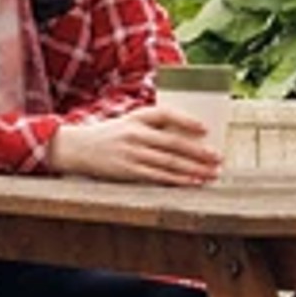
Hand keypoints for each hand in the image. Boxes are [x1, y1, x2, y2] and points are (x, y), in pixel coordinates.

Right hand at [47, 105, 224, 187]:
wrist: (77, 148)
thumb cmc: (110, 135)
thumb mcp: (129, 122)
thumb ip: (154, 125)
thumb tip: (188, 135)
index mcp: (137, 117)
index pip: (166, 114)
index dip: (187, 121)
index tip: (205, 129)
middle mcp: (135, 133)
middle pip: (173, 143)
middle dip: (198, 152)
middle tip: (218, 158)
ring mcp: (131, 153)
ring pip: (168, 162)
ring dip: (192, 169)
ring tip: (210, 174)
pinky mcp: (127, 171)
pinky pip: (157, 176)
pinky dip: (176, 180)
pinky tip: (190, 182)